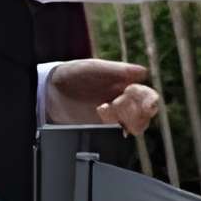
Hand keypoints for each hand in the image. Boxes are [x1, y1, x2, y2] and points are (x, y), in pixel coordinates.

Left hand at [45, 58, 162, 133]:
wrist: (51, 91)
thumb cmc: (74, 74)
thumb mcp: (93, 68)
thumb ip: (117, 70)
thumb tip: (143, 72)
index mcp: (125, 84)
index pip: (145, 94)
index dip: (149, 100)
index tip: (149, 105)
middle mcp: (124, 101)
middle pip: (143, 113)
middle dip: (137, 113)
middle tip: (118, 105)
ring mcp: (115, 116)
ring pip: (134, 125)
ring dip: (126, 120)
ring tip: (103, 109)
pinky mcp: (104, 128)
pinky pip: (119, 133)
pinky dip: (116, 129)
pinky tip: (101, 118)